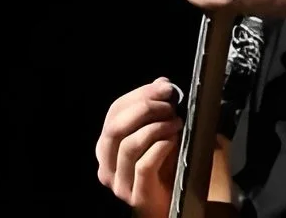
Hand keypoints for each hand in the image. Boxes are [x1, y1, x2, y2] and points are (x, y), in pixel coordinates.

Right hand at [95, 78, 180, 215]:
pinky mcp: (137, 196)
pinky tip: (174, 141)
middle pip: (116, 127)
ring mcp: (120, 183)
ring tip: (177, 123)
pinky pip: (144, 165)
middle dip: (146, 109)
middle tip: (171, 106)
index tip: (165, 87)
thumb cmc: (168, 167)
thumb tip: (161, 83)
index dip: (140, 95)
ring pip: (129, 145)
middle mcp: (107, 164)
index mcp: (107, 145)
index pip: (115, 111)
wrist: (178, 202)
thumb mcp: (162, 133)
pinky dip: (161, 147)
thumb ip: (158, 109)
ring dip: (156, 128)